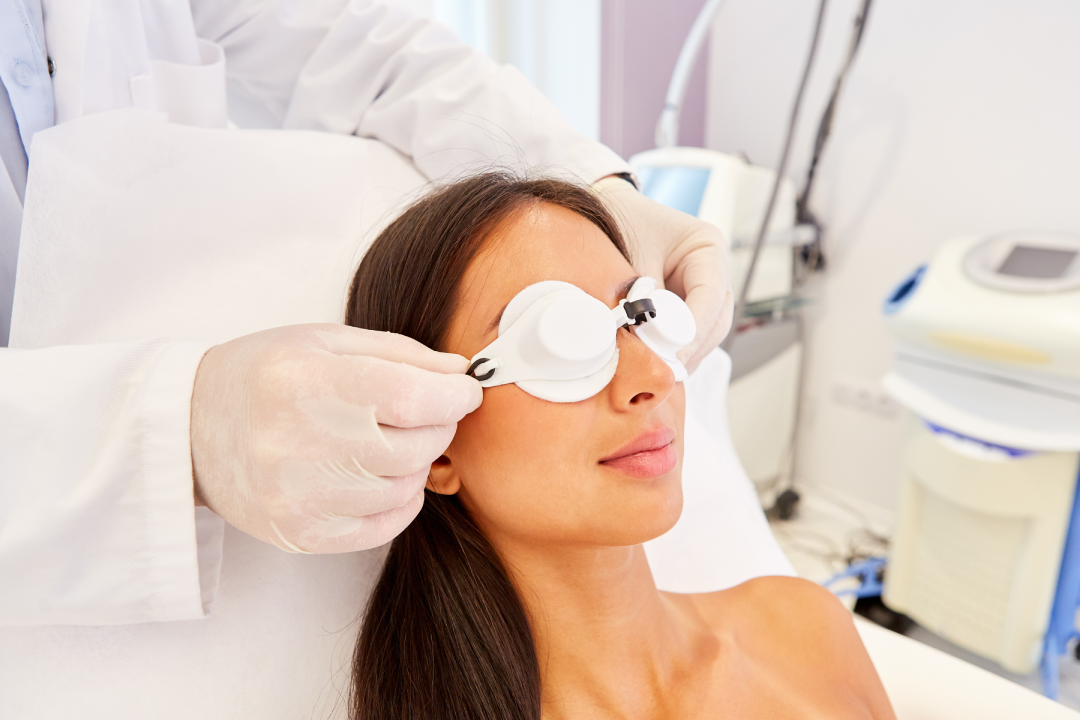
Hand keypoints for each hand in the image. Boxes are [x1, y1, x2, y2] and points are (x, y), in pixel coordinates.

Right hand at [190, 324, 481, 552]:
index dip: (452, 396)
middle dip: (439, 425)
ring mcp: (296, 497)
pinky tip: (385, 474)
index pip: (409, 397)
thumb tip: (460, 373)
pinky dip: (401, 499)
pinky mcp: (299, 534)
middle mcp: (295, 443)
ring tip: (395, 438)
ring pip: (403, 487)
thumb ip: (398, 354)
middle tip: (429, 410)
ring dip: (418, 462)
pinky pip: (383, 525)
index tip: (463, 390)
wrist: (190, 430)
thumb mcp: (324, 341)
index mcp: (303, 381)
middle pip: (413, 445)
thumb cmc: (262, 374)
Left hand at [592, 177, 733, 372]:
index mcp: (707, 246)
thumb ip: (639, 299)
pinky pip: (689, 334)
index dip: (694, 330)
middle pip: (717, 319)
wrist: (604, 212)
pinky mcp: (687, 305)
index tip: (674, 355)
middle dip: (692, 347)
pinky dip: (675, 349)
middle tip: (666, 370)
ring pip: (707, 332)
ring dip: (685, 353)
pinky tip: (656, 362)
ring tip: (659, 370)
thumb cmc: (617, 223)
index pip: (711, 295)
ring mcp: (703, 289)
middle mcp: (713, 269)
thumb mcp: (628, 258)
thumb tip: (641, 345)